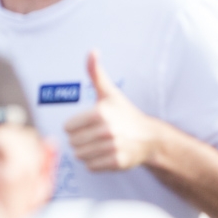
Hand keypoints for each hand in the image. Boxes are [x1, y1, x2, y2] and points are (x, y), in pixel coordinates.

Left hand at [65, 51, 158, 171]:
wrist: (149, 136)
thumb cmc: (124, 113)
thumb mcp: (109, 92)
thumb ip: (96, 73)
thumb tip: (92, 50)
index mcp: (100, 112)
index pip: (68, 128)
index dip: (77, 126)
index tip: (92, 122)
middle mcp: (107, 130)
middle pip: (73, 143)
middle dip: (81, 140)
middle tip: (97, 135)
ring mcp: (113, 147)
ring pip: (80, 156)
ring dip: (88, 152)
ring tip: (101, 144)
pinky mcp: (117, 162)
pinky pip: (91, 166)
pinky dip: (96, 163)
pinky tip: (107, 154)